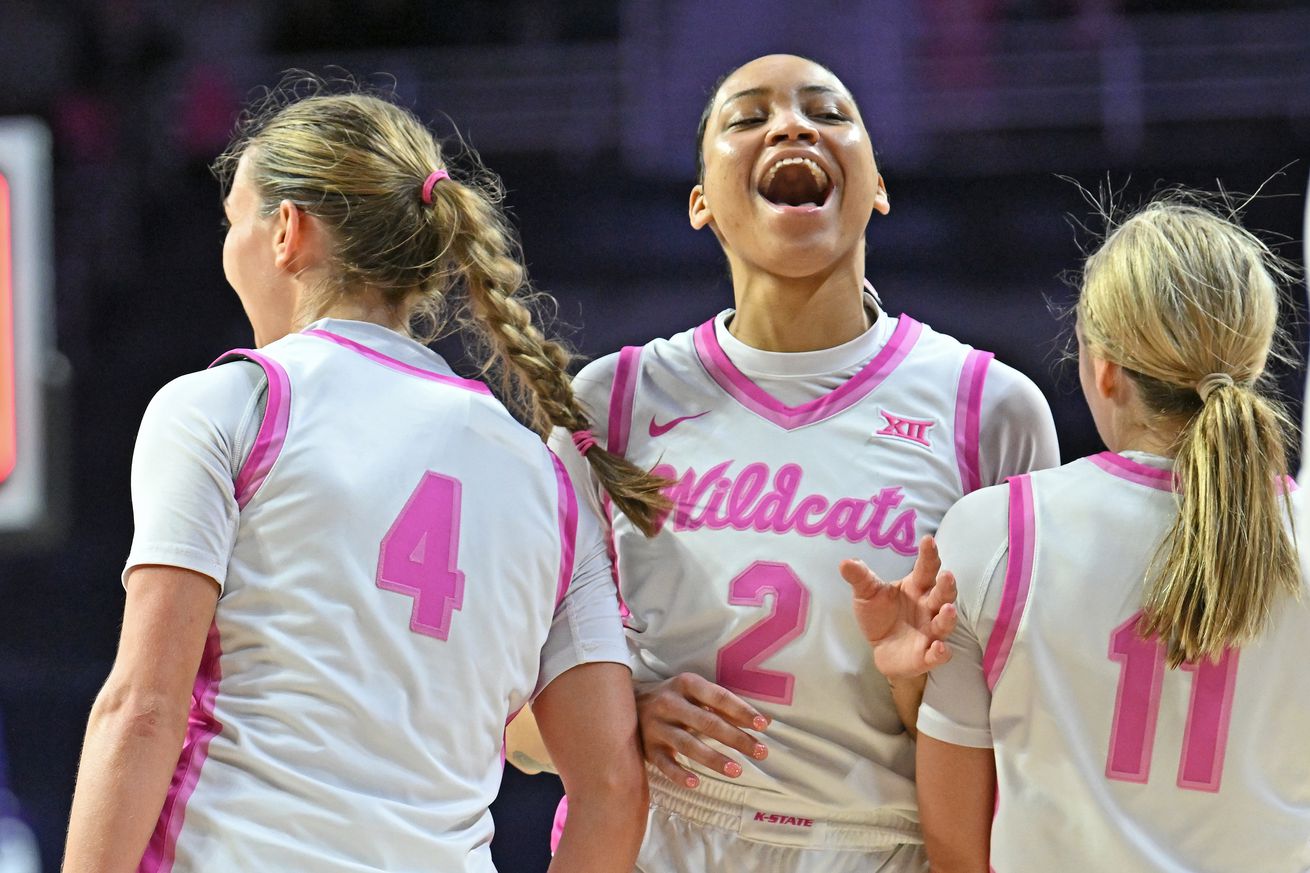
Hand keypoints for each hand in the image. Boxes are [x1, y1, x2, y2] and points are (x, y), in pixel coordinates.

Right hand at [634, 673, 769, 788]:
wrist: (625, 703)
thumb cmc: (673, 698)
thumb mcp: (693, 692)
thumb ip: (723, 706)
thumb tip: (764, 722)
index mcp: (686, 684)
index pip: (718, 697)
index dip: (742, 711)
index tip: (763, 725)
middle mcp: (669, 703)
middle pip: (707, 722)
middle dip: (736, 738)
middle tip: (761, 752)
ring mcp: (656, 726)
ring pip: (687, 744)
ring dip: (713, 758)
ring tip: (736, 770)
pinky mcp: (647, 748)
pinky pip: (664, 763)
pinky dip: (679, 774)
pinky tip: (695, 783)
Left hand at [841, 535, 957, 679]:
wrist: (880, 647)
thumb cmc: (880, 614)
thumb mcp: (866, 593)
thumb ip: (860, 577)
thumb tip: (846, 562)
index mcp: (916, 587)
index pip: (926, 568)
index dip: (929, 555)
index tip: (928, 540)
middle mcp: (928, 607)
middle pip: (942, 595)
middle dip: (947, 586)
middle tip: (948, 575)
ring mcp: (930, 631)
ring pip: (944, 623)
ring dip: (948, 617)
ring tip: (947, 609)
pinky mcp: (927, 655)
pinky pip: (938, 654)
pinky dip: (941, 652)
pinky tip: (938, 647)